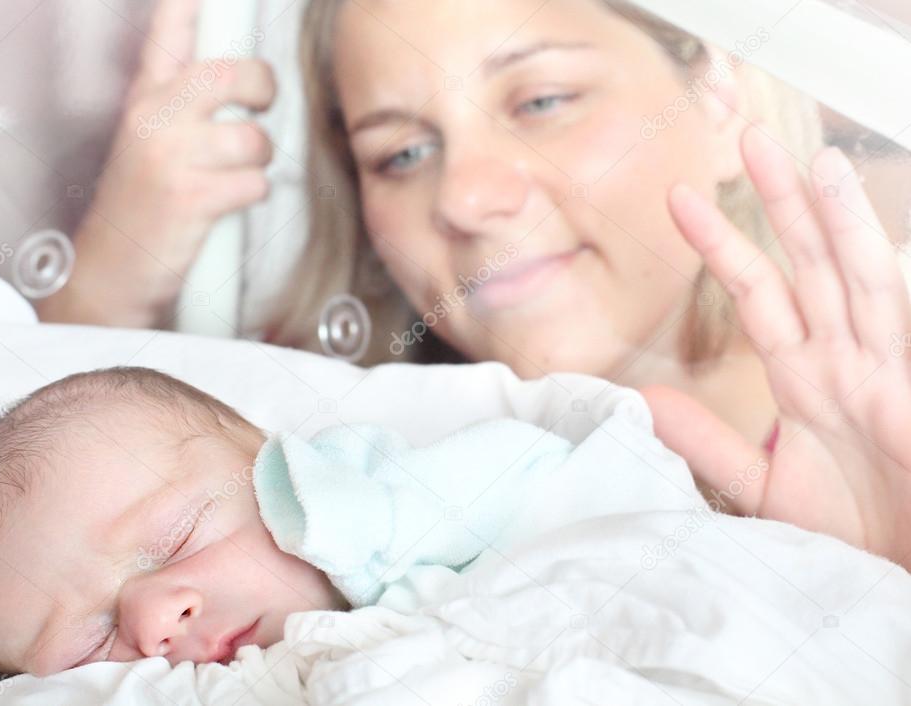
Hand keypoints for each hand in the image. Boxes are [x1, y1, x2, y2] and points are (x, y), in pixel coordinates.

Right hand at [37, 0, 275, 327]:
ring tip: (240, 171)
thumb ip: (179, 103)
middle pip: (230, 75)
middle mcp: (153, 120)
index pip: (169, 33)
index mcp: (143, 99)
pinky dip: (254, 195)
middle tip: (261, 103)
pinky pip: (254, 183)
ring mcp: (169, 158)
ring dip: (261, 159)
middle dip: (262, 88)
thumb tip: (236, 78)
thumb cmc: (138, 206)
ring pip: (252, 138)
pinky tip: (231, 202)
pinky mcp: (190, 199)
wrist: (110, 271)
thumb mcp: (145, 141)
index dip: (192, 5)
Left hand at [642, 125, 910, 567]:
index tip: (677, 199)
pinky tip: (874, 239)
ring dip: (842, 223)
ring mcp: (887, 374)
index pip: (757, 293)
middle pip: (812, 265)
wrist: (904, 578)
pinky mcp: (910, 396)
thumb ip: (706, 441)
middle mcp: (847, 361)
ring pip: (865, 280)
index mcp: (806, 377)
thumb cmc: (853, 534)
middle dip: (785, 202)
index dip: (721, 244)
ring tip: (817, 164)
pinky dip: (887, 276)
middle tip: (751, 138)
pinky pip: (901, 323)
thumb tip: (642, 400)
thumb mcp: (762, 486)